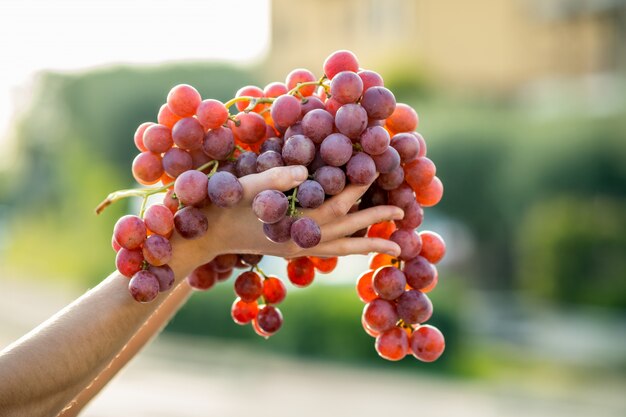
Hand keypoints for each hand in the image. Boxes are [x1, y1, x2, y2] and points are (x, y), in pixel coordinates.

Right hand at [177, 165, 402, 265]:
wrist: (205, 234)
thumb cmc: (223, 204)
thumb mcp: (245, 186)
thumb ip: (275, 179)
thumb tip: (305, 172)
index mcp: (293, 223)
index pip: (335, 204)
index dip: (358, 186)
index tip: (378, 168)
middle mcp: (300, 240)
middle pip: (346, 230)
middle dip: (374, 220)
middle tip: (402, 212)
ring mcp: (296, 248)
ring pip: (340, 248)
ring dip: (367, 244)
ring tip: (393, 245)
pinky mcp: (291, 249)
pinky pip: (326, 251)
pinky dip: (346, 248)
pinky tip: (356, 243)